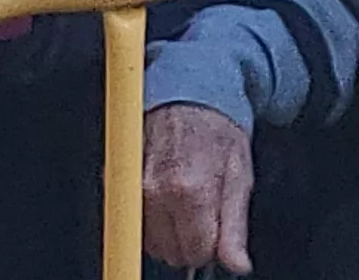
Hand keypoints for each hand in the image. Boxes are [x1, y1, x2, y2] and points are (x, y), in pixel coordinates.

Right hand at [142, 101, 256, 274]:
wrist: (188, 95)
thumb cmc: (217, 130)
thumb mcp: (240, 175)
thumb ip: (235, 226)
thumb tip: (237, 264)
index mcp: (190, 190)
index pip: (198, 252)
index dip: (213, 246)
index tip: (217, 227)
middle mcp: (156, 191)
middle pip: (172, 252)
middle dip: (191, 240)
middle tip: (204, 210)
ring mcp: (133, 187)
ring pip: (151, 243)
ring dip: (169, 232)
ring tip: (186, 200)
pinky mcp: (118, 182)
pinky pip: (134, 223)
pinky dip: (151, 220)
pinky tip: (167, 197)